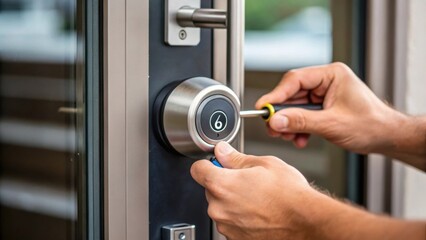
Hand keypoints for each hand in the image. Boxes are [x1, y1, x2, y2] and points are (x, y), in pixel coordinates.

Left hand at [191, 142, 316, 239]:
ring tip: (257, 198)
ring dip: (233, 201)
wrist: (306, 222)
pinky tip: (258, 211)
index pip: (197, 169)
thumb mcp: (264, 164)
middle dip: (224, 183)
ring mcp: (226, 226)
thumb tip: (222, 151)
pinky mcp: (235, 238)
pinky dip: (240, 217)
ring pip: (221, 207)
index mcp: (221, 185)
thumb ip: (236, 158)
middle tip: (246, 181)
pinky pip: (231, 222)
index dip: (207, 163)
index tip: (215, 163)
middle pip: (210, 189)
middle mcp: (219, 207)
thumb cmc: (289, 195)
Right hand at [255, 62, 403, 153]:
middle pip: (292, 94)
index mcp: (331, 74)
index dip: (276, 94)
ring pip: (295, 107)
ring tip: (287, 136)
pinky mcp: (323, 108)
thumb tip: (275, 120)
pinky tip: (300, 139)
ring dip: (289, 123)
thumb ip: (301, 121)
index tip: (262, 107)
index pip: (295, 80)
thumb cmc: (371, 125)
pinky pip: (302, 115)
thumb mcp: (332, 124)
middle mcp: (325, 82)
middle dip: (282, 113)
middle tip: (272, 127)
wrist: (387, 138)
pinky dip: (298, 128)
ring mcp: (323, 95)